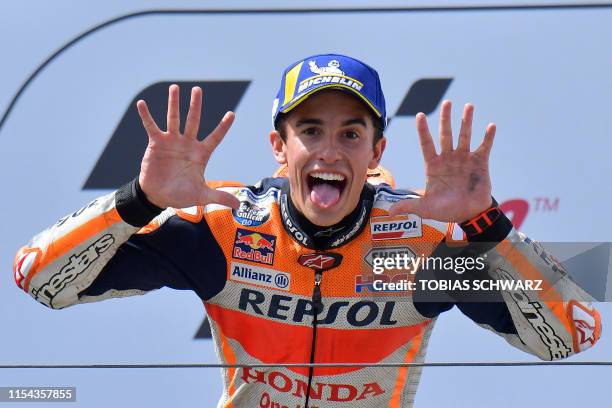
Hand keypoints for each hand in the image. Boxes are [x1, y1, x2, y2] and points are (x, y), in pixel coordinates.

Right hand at [136, 84, 239, 208]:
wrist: (158, 196)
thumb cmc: (181, 194)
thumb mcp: (202, 195)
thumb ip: (220, 197)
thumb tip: (238, 206)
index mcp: (201, 154)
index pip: (215, 137)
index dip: (223, 127)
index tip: (232, 114)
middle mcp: (187, 144)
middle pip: (193, 121)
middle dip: (195, 106)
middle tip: (197, 89)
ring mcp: (171, 142)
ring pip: (173, 119)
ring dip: (173, 104)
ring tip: (174, 88)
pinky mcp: (156, 144)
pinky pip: (151, 127)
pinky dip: (146, 116)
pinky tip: (141, 103)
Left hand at [389, 101, 494, 221]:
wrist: (469, 214)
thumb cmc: (446, 210)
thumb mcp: (426, 208)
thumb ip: (409, 206)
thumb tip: (391, 212)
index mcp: (434, 165)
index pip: (426, 144)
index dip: (423, 131)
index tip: (420, 115)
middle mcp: (448, 158)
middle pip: (446, 134)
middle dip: (446, 119)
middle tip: (446, 103)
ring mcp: (464, 158)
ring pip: (464, 136)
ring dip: (466, 121)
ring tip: (468, 106)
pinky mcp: (480, 162)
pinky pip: (484, 146)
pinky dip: (488, 137)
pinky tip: (491, 126)